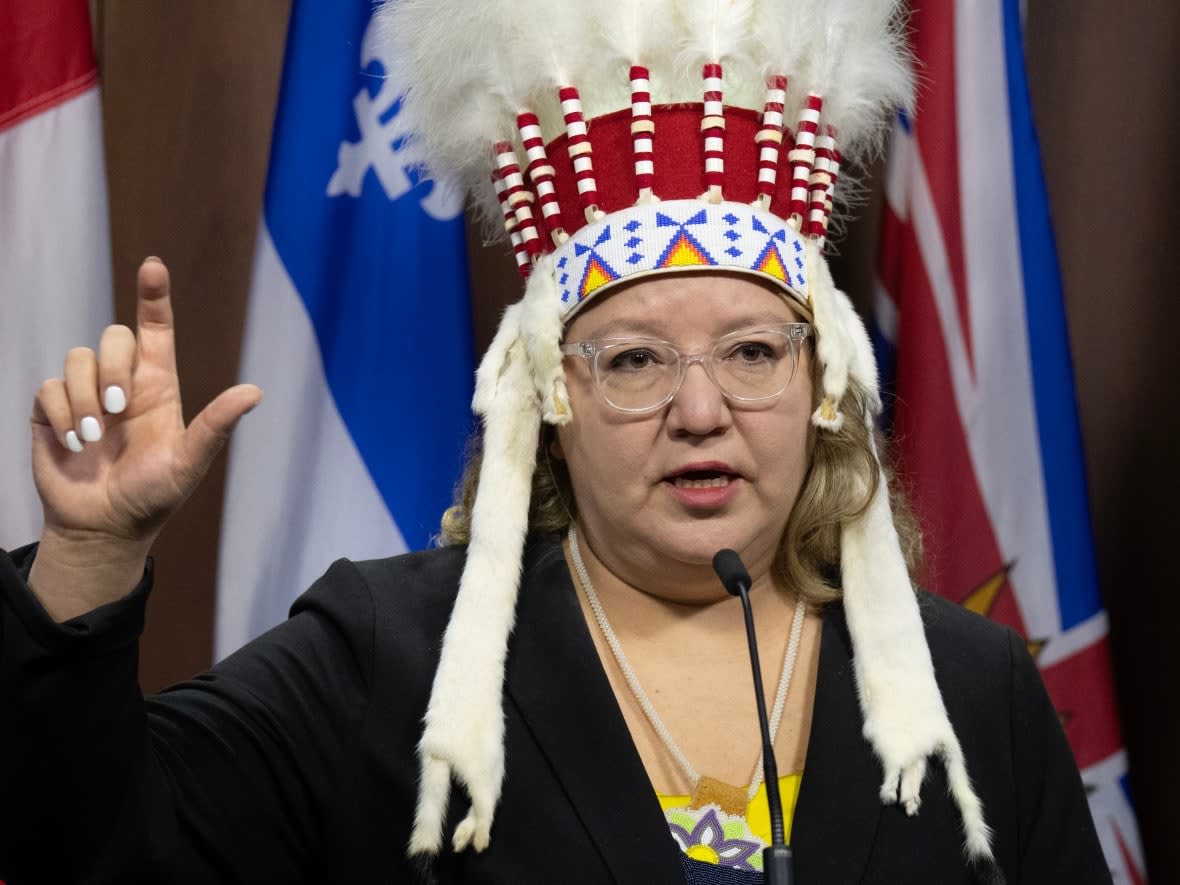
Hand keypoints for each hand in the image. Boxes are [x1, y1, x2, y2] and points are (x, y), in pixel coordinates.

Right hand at [27, 258, 261, 619]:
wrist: (105, 525)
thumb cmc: (153, 495)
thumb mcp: (189, 462)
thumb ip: (216, 426)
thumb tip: (255, 392)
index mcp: (158, 386)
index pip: (155, 330)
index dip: (154, 297)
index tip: (153, 266)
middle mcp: (122, 383)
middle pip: (112, 338)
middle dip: (113, 368)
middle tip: (119, 411)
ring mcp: (86, 395)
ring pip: (78, 358)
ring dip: (86, 398)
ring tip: (95, 439)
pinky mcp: (53, 411)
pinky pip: (50, 388)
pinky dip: (63, 414)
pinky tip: (74, 443)